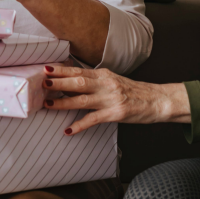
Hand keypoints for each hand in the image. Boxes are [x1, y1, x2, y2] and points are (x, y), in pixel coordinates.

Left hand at [42, 64, 190, 134]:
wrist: (157, 100)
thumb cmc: (134, 92)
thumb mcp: (113, 81)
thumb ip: (95, 81)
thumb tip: (72, 83)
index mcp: (104, 75)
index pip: (79, 70)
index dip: (61, 70)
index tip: (46, 68)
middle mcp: (106, 84)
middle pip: (78, 82)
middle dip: (58, 82)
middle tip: (42, 83)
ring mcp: (111, 99)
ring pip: (82, 100)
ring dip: (64, 102)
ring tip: (48, 103)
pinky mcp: (116, 113)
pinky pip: (94, 119)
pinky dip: (80, 125)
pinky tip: (68, 130)